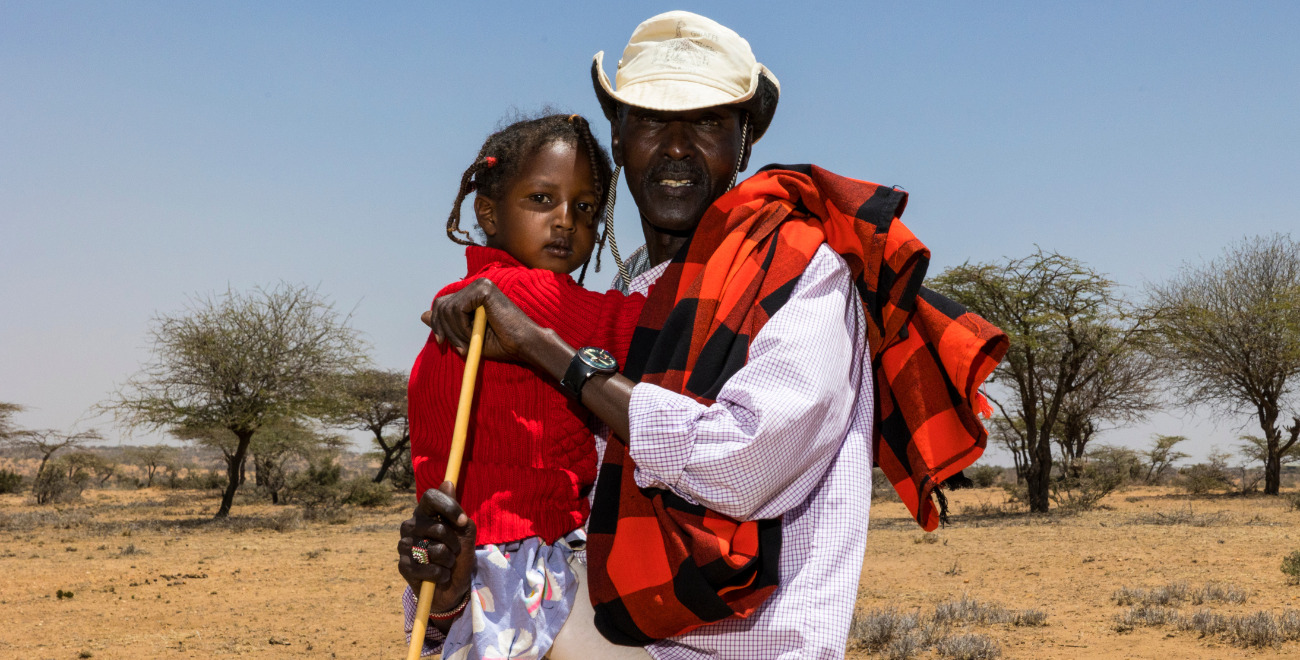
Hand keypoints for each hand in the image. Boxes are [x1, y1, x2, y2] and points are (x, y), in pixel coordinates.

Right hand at [397, 481, 476, 612]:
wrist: (453, 585)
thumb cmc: (458, 555)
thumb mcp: (465, 532)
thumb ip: (457, 510)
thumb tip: (448, 483)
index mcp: (425, 513)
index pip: (430, 497)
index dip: (449, 507)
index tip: (462, 522)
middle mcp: (411, 526)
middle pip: (438, 527)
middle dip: (454, 543)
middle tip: (454, 551)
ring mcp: (405, 545)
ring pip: (434, 549)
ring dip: (448, 561)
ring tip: (447, 564)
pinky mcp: (403, 566)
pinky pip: (427, 568)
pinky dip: (440, 575)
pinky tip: (440, 575)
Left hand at [423, 278, 541, 361]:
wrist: (522, 345)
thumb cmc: (500, 343)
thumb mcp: (466, 336)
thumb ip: (446, 323)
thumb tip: (422, 314)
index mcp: (472, 295)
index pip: (442, 304)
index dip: (437, 324)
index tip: (441, 343)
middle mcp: (476, 286)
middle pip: (441, 304)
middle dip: (444, 330)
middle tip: (458, 347)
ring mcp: (480, 285)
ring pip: (447, 309)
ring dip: (455, 332)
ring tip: (470, 342)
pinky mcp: (484, 289)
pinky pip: (458, 308)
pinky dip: (462, 326)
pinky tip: (475, 332)